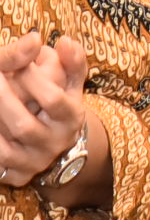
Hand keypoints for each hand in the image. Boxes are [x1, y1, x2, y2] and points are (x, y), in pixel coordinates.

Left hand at [0, 34, 86, 186]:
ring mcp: (35, 163)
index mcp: (72, 118)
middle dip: (2, 99)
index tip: (17, 65)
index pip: (53, 99)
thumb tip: (63, 41)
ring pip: (4, 149)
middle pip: (23, 126)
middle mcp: (56, 144)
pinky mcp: (17, 177)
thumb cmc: (60, 101)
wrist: (58, 142)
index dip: (31, 79)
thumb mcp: (70, 80)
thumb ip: (71, 59)